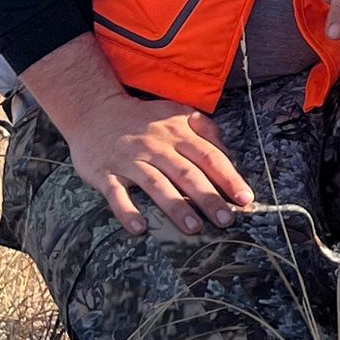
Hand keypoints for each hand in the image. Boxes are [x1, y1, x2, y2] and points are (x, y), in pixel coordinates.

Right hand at [64, 92, 253, 236]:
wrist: (94, 110)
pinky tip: (139, 228)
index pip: (209, 157)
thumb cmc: (144, 118)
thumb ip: (205, 130)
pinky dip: (127, 211)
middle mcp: (156, 147)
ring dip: (175, 207)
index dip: (229, 178)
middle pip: (187, 174)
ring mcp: (130, 160)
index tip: (245, 198)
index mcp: (178, 133)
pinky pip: (116, 194)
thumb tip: (228, 153)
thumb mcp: (177, 113)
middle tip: (226, 220)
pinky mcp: (106, 173)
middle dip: (208, 198)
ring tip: (194, 228)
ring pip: (156, 185)